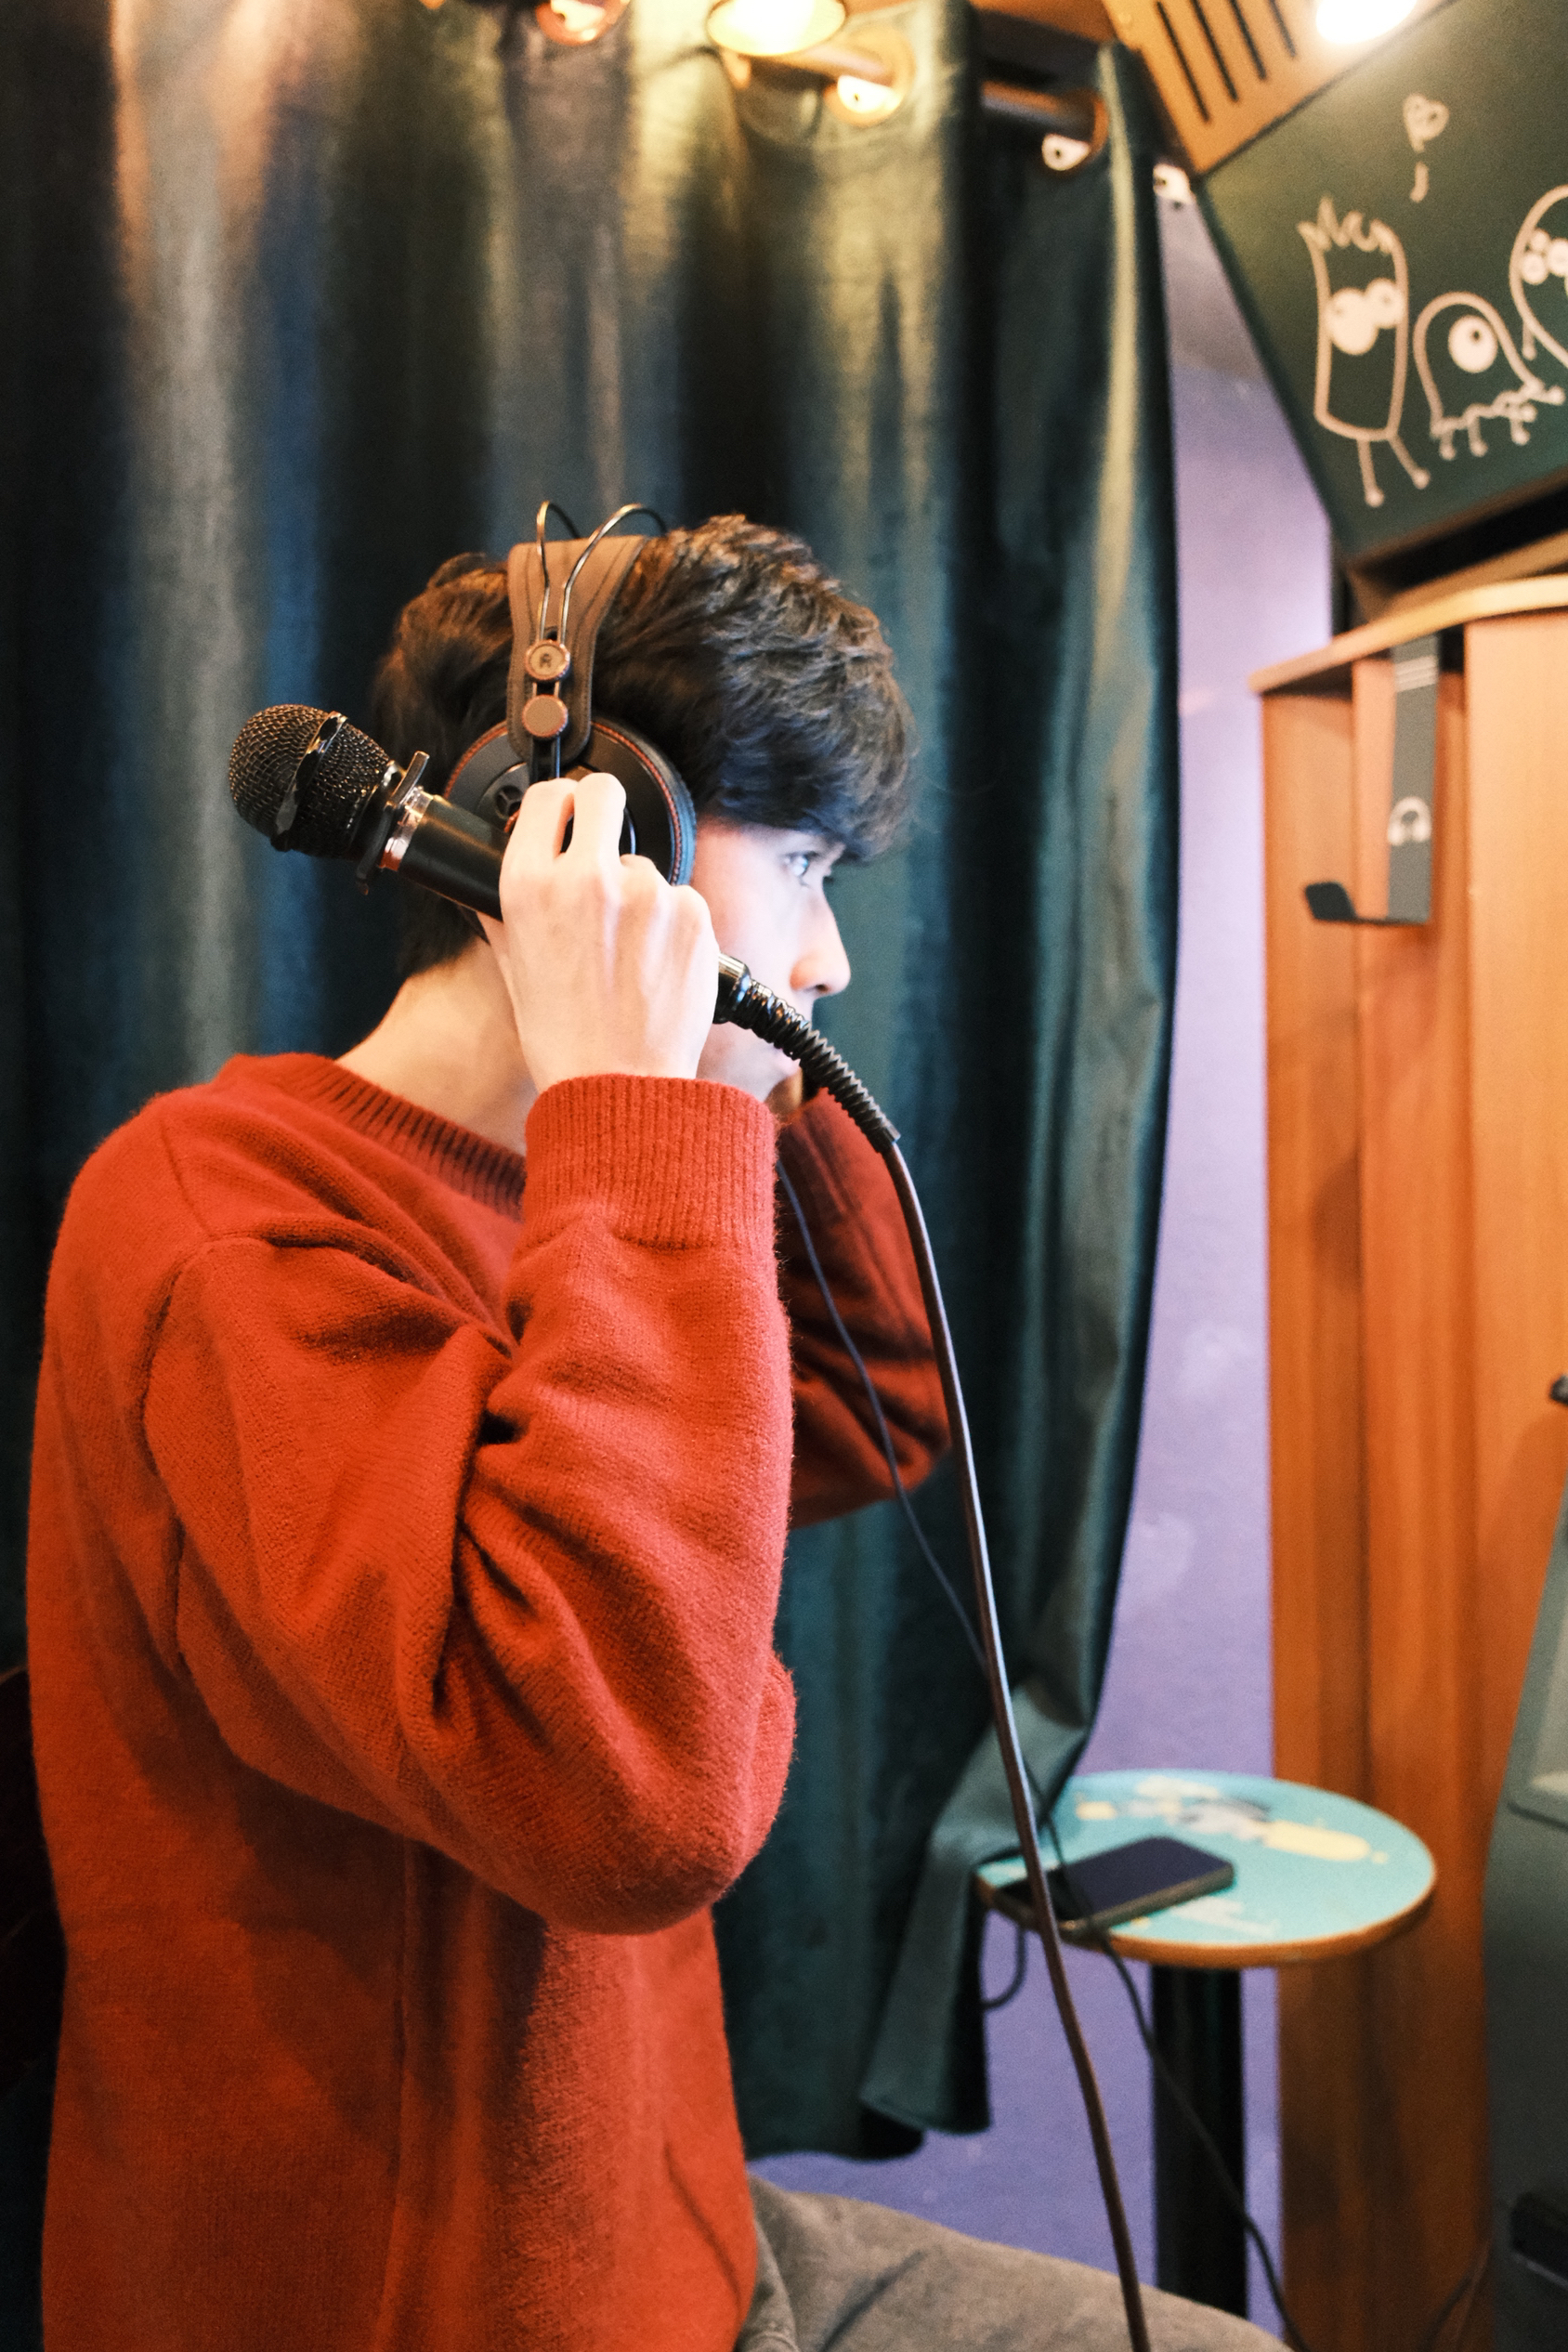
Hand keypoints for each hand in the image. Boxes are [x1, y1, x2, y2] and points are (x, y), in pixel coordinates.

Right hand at [480, 774, 718, 1095]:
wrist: (619, 1086)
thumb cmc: (565, 1038)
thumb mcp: (513, 967)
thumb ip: (508, 913)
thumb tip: (503, 881)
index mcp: (530, 886)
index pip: (547, 796)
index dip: (558, 804)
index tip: (565, 816)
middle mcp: (587, 878)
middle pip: (603, 792)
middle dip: (602, 810)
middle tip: (602, 848)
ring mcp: (645, 892)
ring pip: (645, 863)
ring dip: (639, 894)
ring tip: (628, 953)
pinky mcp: (692, 912)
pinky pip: (680, 898)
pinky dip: (672, 923)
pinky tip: (656, 964)